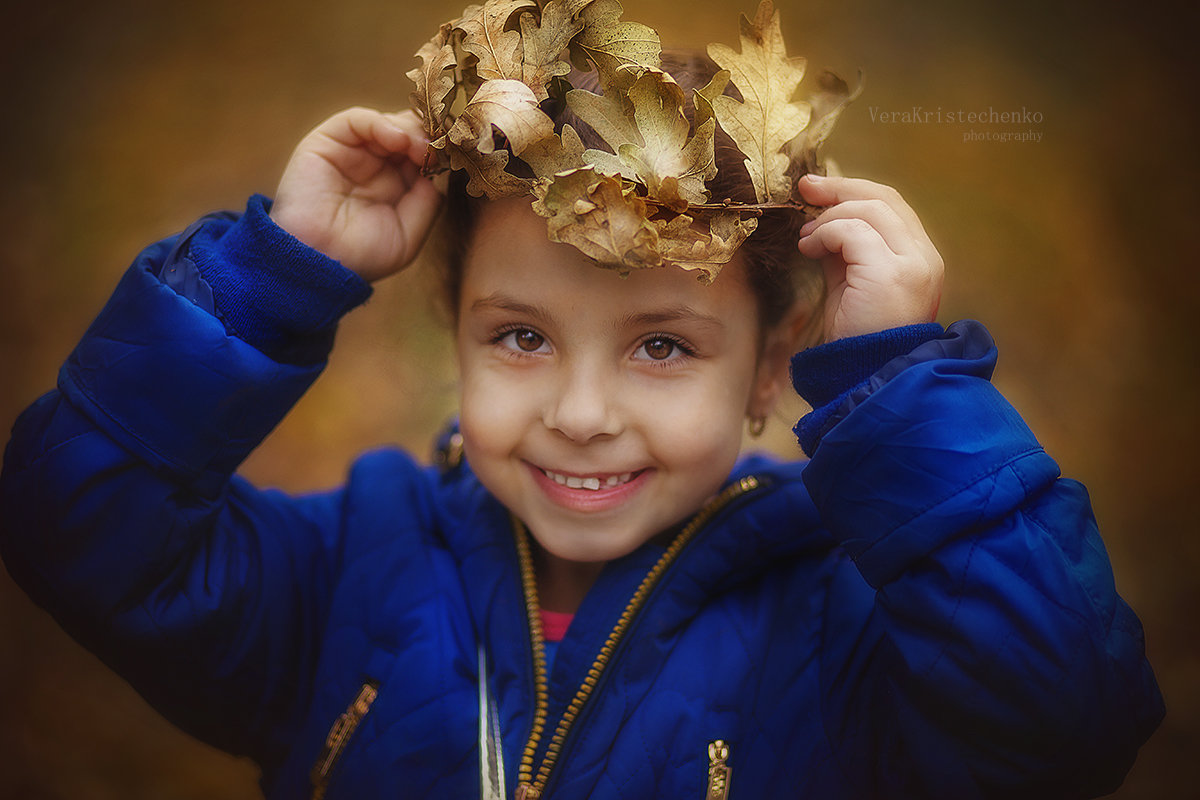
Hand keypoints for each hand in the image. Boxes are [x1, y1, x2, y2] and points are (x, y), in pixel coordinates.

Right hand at [270, 107, 441, 282]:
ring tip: (421, 148)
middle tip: (442, 147)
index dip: (442, 151)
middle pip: (411, 133)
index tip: (459, 154)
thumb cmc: (361, 257)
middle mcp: (376, 165)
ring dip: (411, 130)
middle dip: (430, 137)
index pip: (424, 154)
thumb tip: (442, 170)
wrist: (319, 263)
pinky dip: (381, 123)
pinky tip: (398, 141)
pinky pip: (357, 120)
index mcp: (396, 186)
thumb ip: (429, 201)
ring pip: (389, 123)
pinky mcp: (326, 142)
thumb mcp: (409, 235)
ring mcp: (352, 152)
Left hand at [796, 175, 943, 342]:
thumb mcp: (851, 284)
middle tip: (805, 188)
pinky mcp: (892, 274)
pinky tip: (810, 249)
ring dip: (829, 217)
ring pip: (870, 209)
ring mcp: (913, 264)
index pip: (892, 206)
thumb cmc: (858, 336)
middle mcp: (924, 257)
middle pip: (885, 199)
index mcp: (920, 258)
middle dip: (841, 188)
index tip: (819, 190)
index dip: (854, 191)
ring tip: (806, 239)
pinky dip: (826, 233)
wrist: (866, 376)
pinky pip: (854, 232)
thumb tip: (821, 221)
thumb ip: (845, 251)